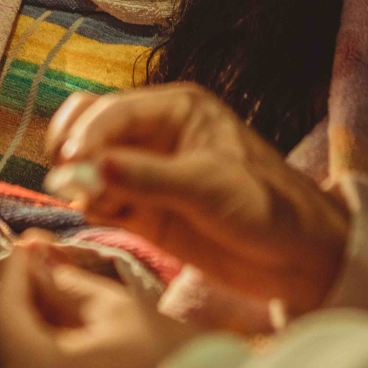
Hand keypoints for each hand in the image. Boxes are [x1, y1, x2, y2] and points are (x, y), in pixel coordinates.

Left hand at [0, 238, 198, 367]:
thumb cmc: (165, 359)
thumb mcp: (115, 309)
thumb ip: (65, 281)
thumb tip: (34, 252)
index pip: (3, 310)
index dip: (14, 272)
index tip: (28, 245)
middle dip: (6, 300)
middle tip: (30, 270)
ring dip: (9, 328)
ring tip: (36, 298)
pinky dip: (22, 356)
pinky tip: (44, 334)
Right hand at [44, 84, 350, 314]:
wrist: (298, 258)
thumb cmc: (267, 206)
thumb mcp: (209, 188)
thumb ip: (146, 178)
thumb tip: (85, 168)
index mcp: (176, 109)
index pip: (113, 111)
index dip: (86, 134)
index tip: (69, 163)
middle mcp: (154, 134)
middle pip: (90, 129)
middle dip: (74, 154)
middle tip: (70, 184)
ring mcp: (145, 172)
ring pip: (88, 164)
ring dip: (79, 182)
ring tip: (92, 205)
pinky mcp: (141, 208)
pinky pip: (99, 198)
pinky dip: (90, 205)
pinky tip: (103, 217)